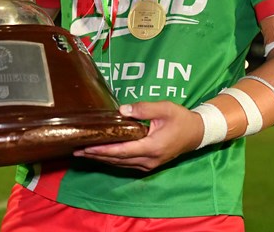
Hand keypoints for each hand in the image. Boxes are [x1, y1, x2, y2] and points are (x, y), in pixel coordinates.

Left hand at [72, 101, 202, 171]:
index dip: (102, 150)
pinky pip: (126, 163)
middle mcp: (148, 160)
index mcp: (152, 146)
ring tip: (84, 152)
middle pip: (117, 159)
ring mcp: (148, 164)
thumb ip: (144, 109)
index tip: (86, 147)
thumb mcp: (165, 108)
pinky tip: (101, 154)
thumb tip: (122, 110)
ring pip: (121, 163)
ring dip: (102, 159)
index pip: (122, 150)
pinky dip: (112, 159)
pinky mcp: (148, 164)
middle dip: (96, 155)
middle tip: (77, 150)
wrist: (196, 133)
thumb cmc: (180, 119)